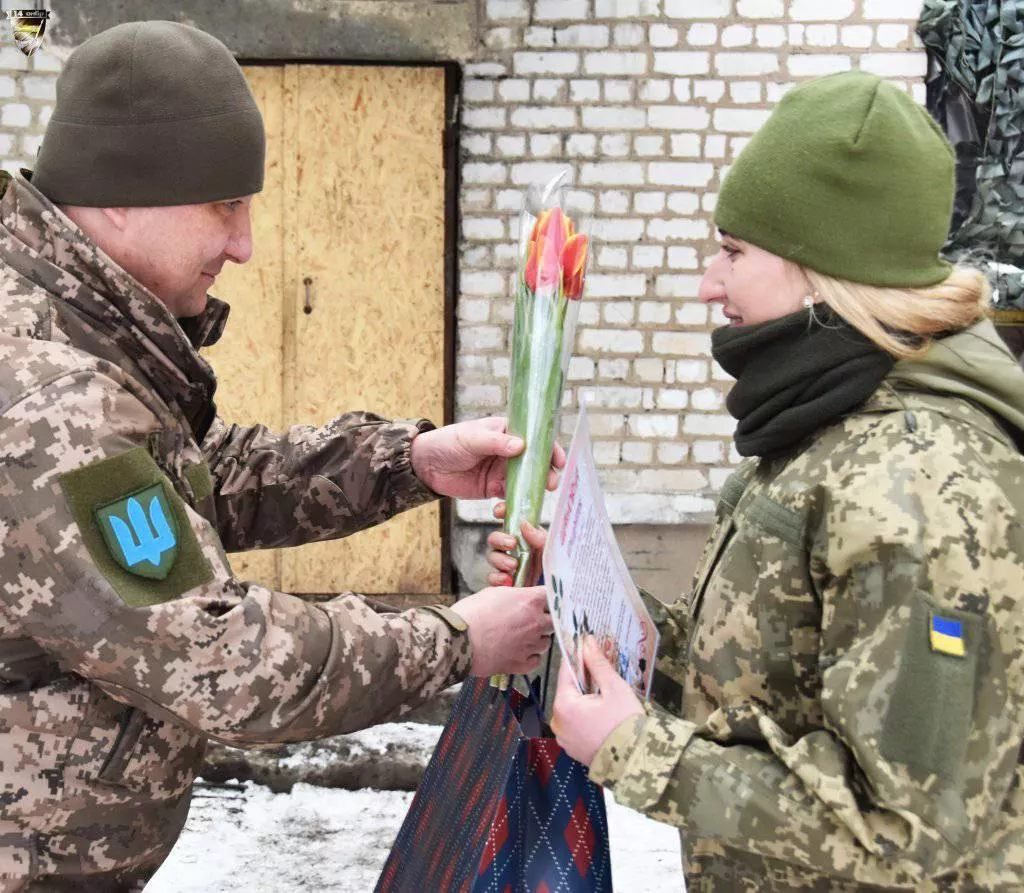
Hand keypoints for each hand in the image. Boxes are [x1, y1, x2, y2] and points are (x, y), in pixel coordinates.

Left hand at [410, 417, 565, 499]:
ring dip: (530, 492)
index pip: (536, 438)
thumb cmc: (448, 443)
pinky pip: (510, 498)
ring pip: (526, 482)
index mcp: (507, 431)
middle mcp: (509, 451)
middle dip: (545, 474)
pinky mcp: (494, 489)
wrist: (425, 466)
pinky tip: (503, 510)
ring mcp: (503, 471)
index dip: (551, 449)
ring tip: (527, 501)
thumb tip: (521, 446)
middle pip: (536, 463)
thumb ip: (495, 442)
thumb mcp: (471, 438)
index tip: (559, 461)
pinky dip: (512, 505)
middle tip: (548, 484)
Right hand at [450, 585, 552, 676]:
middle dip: (544, 619)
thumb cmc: (471, 613)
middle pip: (553, 621)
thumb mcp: (493, 593)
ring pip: (546, 642)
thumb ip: (513, 596)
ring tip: (522, 636)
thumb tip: (519, 599)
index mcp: (530, 601)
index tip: (542, 600)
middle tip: (531, 619)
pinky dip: (530, 656)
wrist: (458, 640)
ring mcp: (530, 645)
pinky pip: (535, 660)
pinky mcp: (521, 664)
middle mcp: (536, 623)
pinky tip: (519, 651)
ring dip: (538, 638)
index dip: (546, 599)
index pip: (552, 597)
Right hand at [485, 506, 546, 586]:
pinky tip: (507, 580)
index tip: (499, 512)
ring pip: (492, 556)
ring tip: (512, 566)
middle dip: (499, 539)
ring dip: (500, 560)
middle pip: (494, 538)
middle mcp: (511, 548)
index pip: (508, 519)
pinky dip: (497, 578)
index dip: (501, 511)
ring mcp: (506, 564)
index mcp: (524, 536)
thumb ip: (539, 538)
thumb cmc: (553, 567)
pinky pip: (492, 577)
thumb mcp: (549, 550)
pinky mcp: (503, 581)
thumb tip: (524, 525)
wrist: (553, 593)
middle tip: (511, 544)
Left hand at [551, 637, 643, 766]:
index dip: (577, 656)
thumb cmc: (625, 724)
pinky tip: (604, 714)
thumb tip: (587, 642)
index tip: (585, 644)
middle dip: (584, 680)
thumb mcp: (614, 688)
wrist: (636, 763)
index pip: (566, 671)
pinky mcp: (573, 749)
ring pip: (574, 708)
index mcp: (563, 706)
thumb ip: (597, 664)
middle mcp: (558, 723)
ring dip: (586, 699)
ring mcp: (564, 739)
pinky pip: (577, 725)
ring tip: (606, 694)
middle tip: (602, 671)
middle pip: (569, 691)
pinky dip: (587, 717)